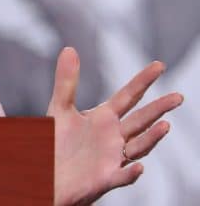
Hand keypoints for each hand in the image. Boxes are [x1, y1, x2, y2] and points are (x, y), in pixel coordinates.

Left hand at [48, 47, 183, 205]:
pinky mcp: (105, 178)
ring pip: (138, 147)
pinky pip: (122, 177)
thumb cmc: (56, 141)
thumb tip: (69, 48)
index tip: (159, 65)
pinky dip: (131, 173)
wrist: (47, 173)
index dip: (143, 81)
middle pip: (140, 120)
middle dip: (159, 109)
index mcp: (104, 117)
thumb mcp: (59, 108)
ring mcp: (112, 158)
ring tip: (165, 125)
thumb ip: (66, 81)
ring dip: (152, 138)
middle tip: (178, 96)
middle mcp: (114, 136)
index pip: (128, 96)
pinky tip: (138, 167)